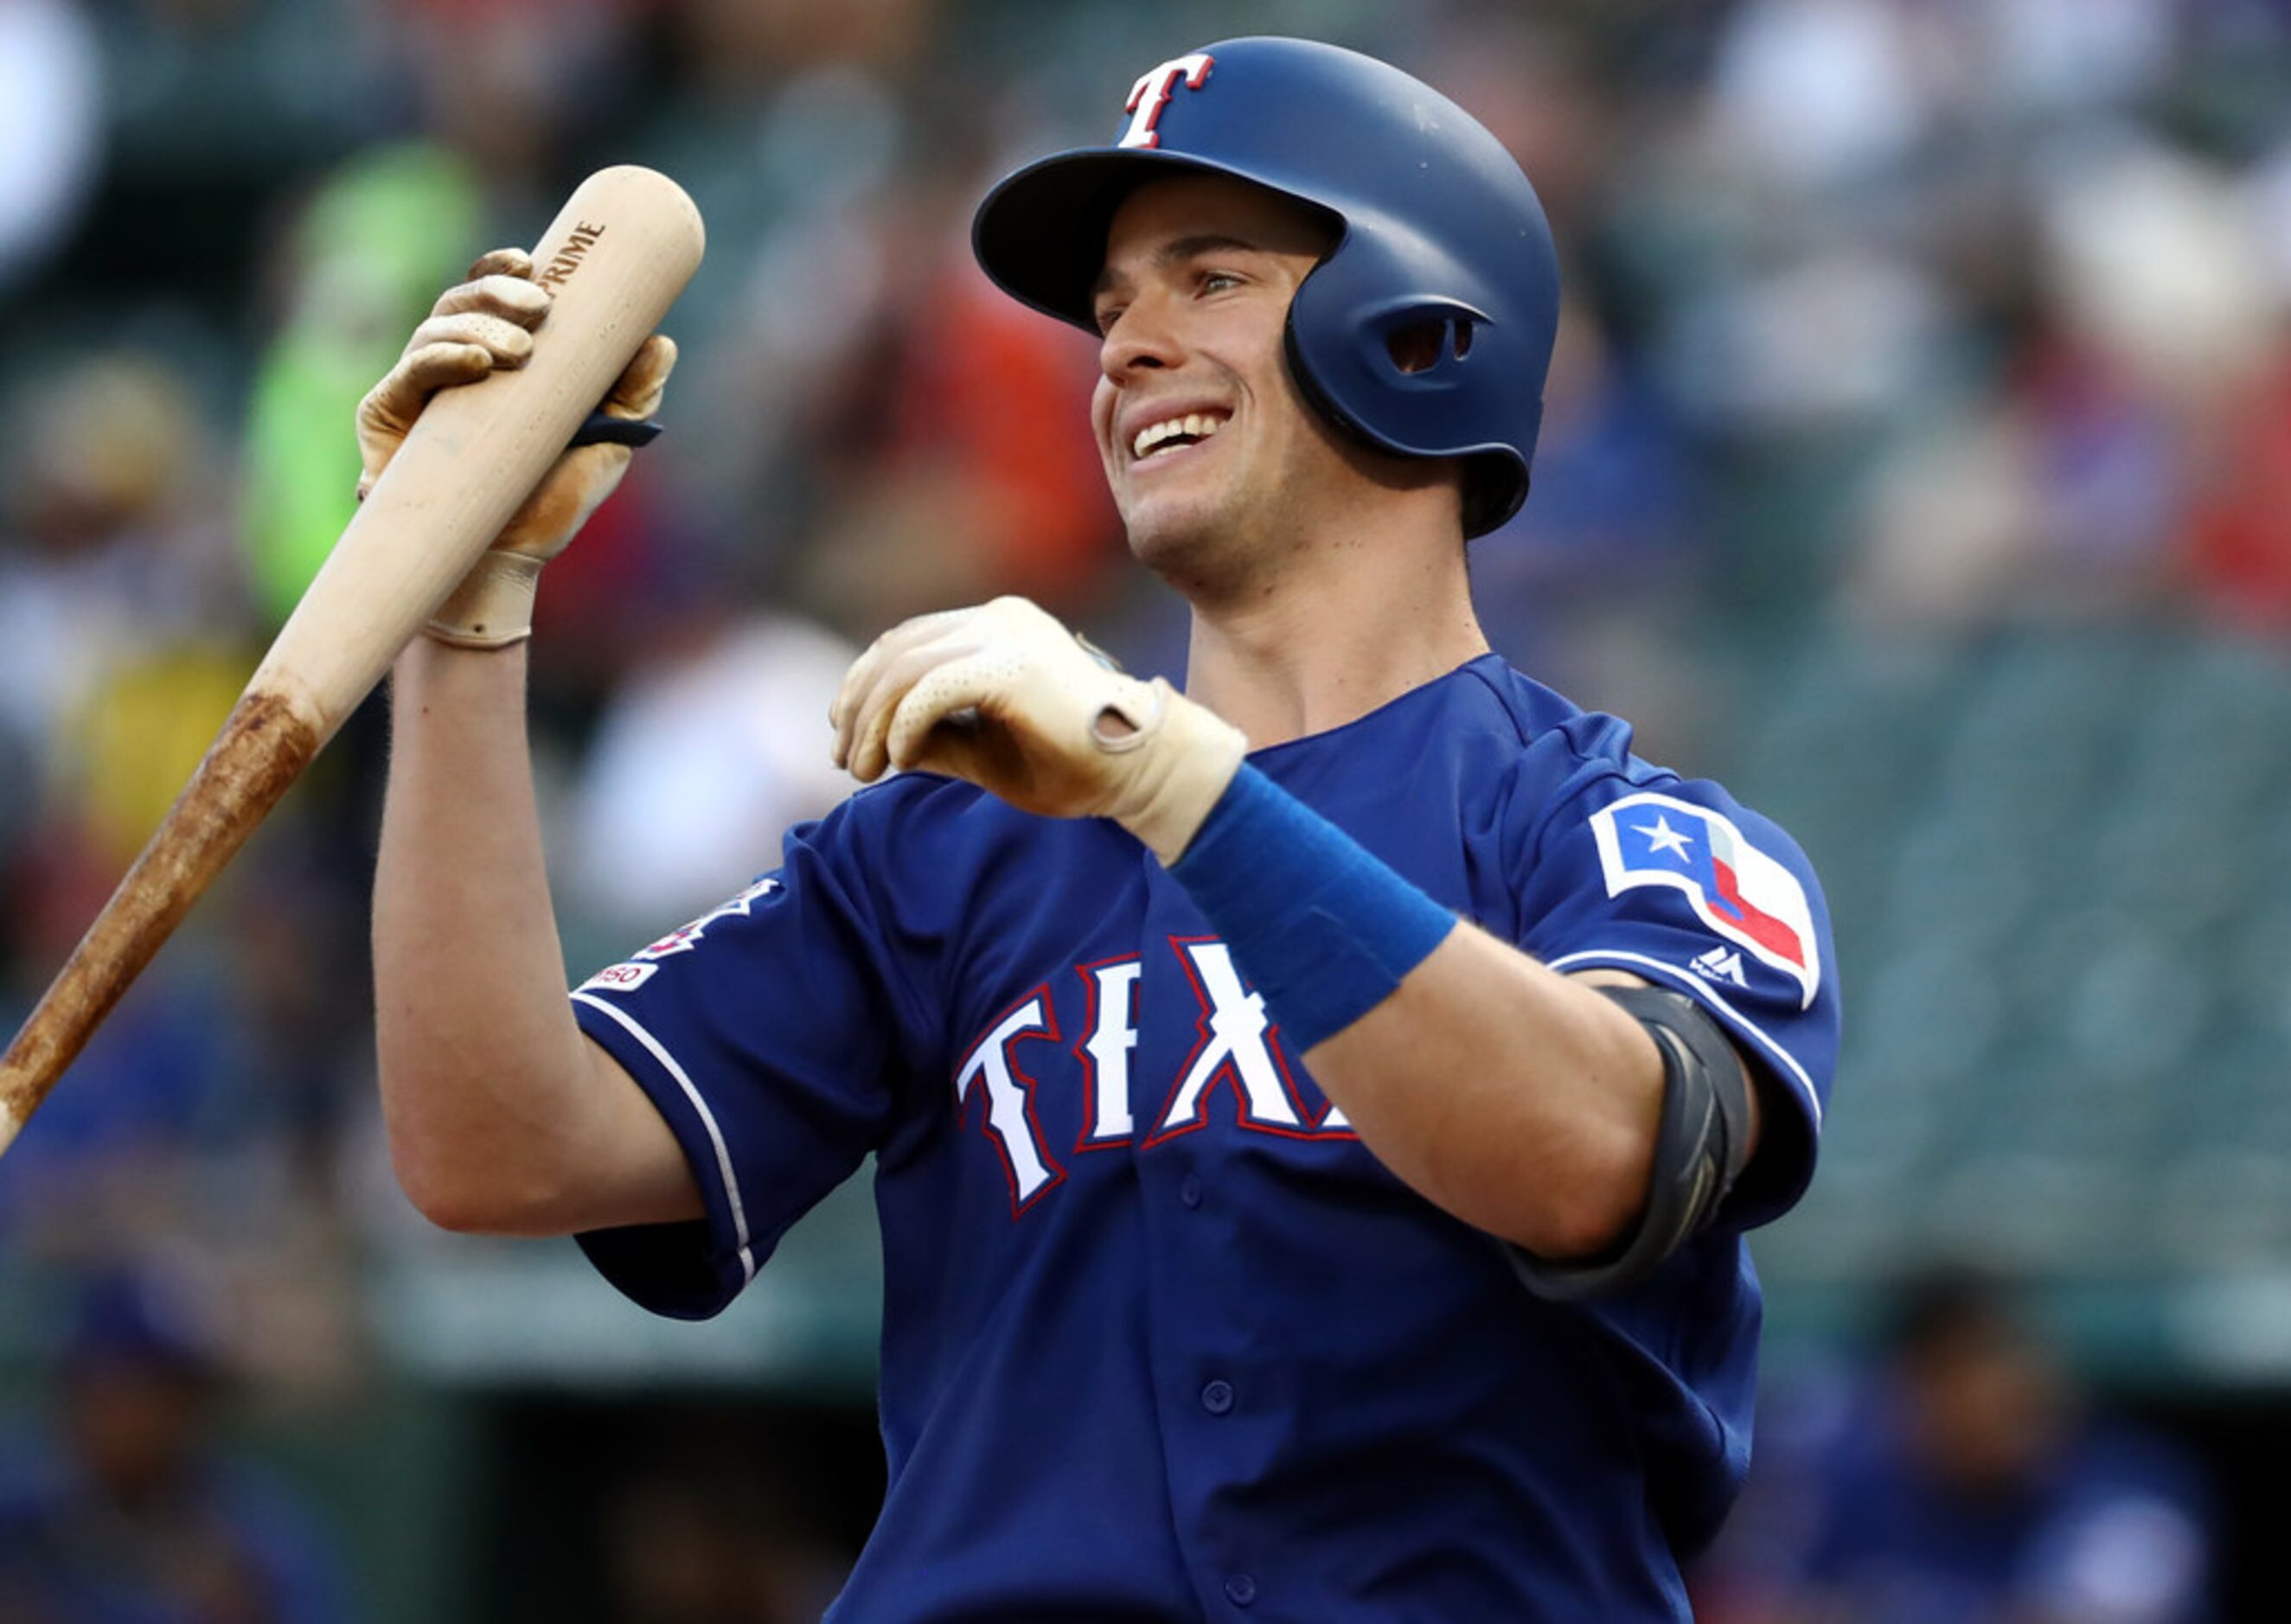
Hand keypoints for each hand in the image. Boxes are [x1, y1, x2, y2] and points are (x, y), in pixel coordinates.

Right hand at [355, 246, 676, 646]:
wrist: (505, 563)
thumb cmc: (550, 501)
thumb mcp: (606, 445)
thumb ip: (632, 394)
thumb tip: (660, 340)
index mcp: (497, 357)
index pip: (491, 294)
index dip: (504, 268)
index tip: (533, 259)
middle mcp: (452, 364)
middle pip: (461, 300)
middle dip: (496, 291)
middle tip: (538, 307)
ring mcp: (417, 387)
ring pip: (435, 329)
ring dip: (476, 326)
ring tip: (517, 352)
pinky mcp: (386, 416)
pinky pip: (407, 374)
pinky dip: (440, 359)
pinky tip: (475, 361)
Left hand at [830, 596, 1248, 863]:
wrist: (1145, 770)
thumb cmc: (1077, 765)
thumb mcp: (986, 751)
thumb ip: (936, 737)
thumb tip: (875, 743)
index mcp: (996, 626)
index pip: (907, 641)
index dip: (863, 685)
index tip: (844, 734)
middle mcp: (998, 619)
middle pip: (897, 650)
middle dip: (858, 707)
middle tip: (846, 762)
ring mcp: (1007, 635)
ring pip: (905, 669)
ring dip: (873, 723)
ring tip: (865, 771)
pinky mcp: (1012, 665)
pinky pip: (931, 690)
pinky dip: (904, 726)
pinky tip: (901, 761)